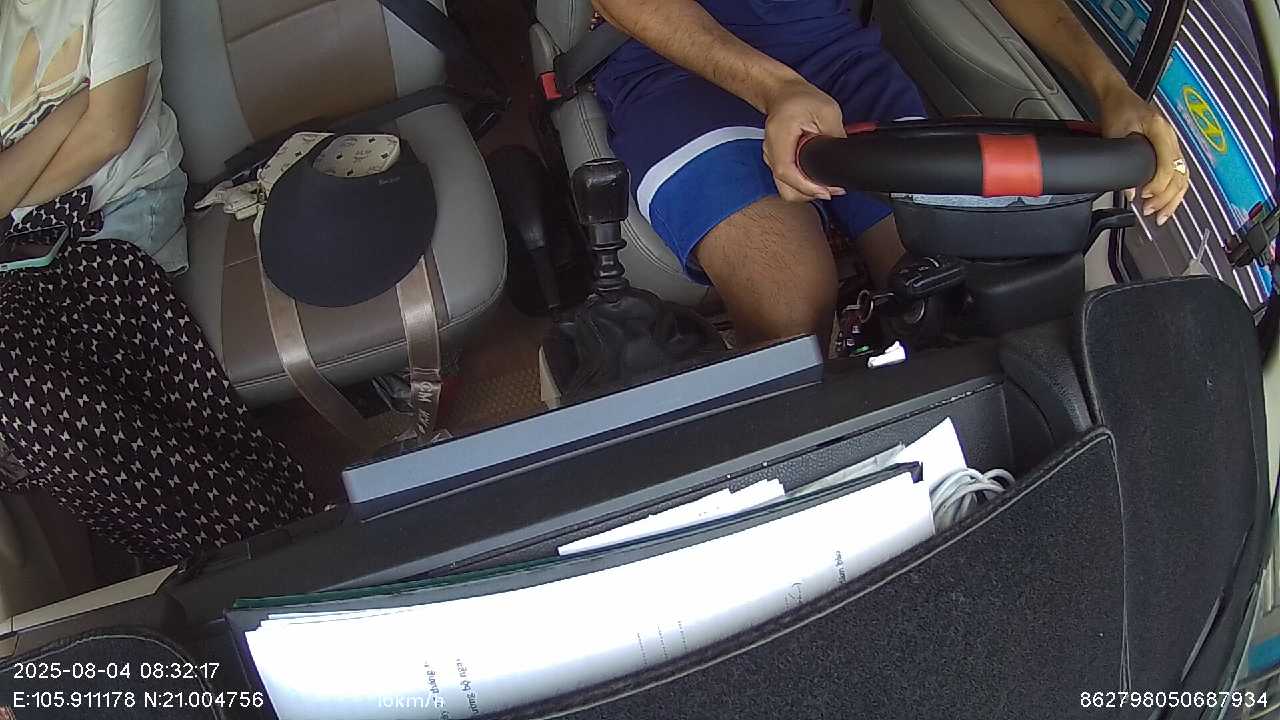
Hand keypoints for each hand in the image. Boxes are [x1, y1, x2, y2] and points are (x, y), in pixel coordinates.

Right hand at [761, 78, 846, 202]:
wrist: (782, 93)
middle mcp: (770, 151)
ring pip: (786, 188)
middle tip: (832, 189)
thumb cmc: (801, 98)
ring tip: (827, 185)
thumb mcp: (827, 111)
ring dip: (807, 191)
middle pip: (785, 188)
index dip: (807, 186)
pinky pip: (786, 181)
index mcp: (779, 137)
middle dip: (810, 194)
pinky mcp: (775, 161)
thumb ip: (835, 135)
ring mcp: (770, 158)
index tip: (827, 190)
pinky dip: (802, 185)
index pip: (787, 172)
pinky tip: (816, 178)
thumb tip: (845, 158)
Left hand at [1097, 81, 1187, 225]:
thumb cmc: (1117, 110)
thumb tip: (1128, 191)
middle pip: (1180, 175)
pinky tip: (1165, 203)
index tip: (1144, 197)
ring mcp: (1172, 143)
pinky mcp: (1168, 149)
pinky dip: (1173, 191)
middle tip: (1151, 212)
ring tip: (1161, 215)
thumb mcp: (1114, 134)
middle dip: (1167, 198)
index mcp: (1161, 130)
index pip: (1168, 164)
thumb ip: (1120, 162)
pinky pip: (1177, 173)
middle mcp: (1171, 137)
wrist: (1118, 96)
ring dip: (1173, 199)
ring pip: (1182, 177)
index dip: (1158, 185)